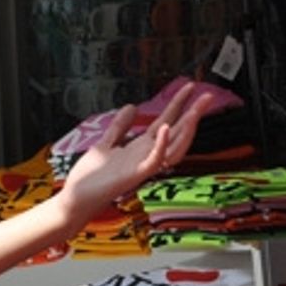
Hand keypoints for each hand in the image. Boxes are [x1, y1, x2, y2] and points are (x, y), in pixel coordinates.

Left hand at [55, 81, 210, 227]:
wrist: (78, 197)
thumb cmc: (92, 176)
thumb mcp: (107, 143)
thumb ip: (120, 127)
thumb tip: (132, 107)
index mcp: (141, 146)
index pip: (166, 121)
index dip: (177, 104)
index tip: (189, 87)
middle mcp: (146, 155)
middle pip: (176, 131)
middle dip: (192, 114)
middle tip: (208, 96)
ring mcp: (143, 166)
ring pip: (172, 147)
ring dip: (185, 129)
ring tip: (195, 110)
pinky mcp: (135, 175)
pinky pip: (154, 160)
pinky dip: (161, 145)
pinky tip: (164, 128)